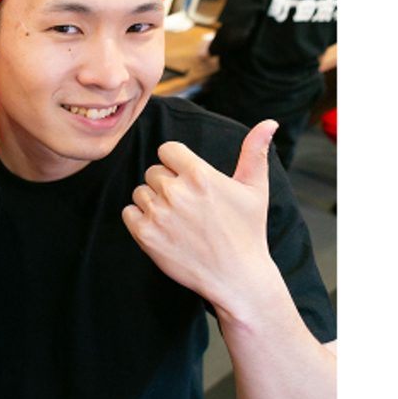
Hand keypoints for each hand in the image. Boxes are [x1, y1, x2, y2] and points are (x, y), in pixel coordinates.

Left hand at [121, 121, 282, 314]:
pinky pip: (128, 212)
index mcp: (200, 175)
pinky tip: (162, 228)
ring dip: (153, 202)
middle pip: (153, 171)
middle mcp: (176, 192)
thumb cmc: (247, 231)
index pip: (167, 150)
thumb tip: (269, 122)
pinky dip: (139, 219)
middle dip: (166, 184)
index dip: (176, 162)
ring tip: (177, 219)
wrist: (236, 276)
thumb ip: (255, 152)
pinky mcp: (145, 235)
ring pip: (140, 192)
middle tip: (187, 205)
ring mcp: (159, 214)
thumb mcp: (255, 189)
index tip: (187, 178)